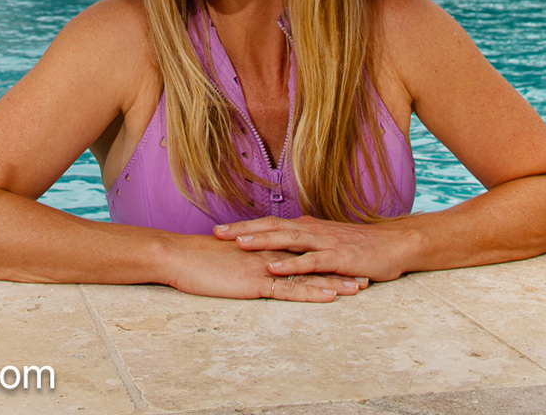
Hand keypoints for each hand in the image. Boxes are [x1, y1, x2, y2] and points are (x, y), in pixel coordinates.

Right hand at [161, 234, 368, 301]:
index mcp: (264, 248)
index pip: (302, 252)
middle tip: (366, 273)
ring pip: (308, 276)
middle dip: (340, 269)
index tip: (347, 261)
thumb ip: (246, 259)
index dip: (325, 257)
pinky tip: (330, 296)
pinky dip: (312, 293)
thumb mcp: (228, 258)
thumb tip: (256, 264)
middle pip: (313, 262)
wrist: (179, 255)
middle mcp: (271, 254)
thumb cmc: (198, 258)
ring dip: (335, 282)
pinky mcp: (257, 283)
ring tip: (360, 287)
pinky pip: (290, 290)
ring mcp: (266, 268)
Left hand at [214, 216, 415, 282]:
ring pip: (288, 240)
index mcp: (307, 227)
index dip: (245, 226)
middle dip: (244, 229)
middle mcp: (312, 231)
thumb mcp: (327, 241)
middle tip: (216, 232)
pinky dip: (291, 264)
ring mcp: (324, 243)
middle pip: (272, 227)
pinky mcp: (337, 258)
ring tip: (238, 243)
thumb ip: (305, 243)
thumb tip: (283, 245)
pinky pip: (310, 261)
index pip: (270, 223)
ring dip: (262, 241)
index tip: (219, 229)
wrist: (394, 245)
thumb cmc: (360, 246)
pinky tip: (274, 267)